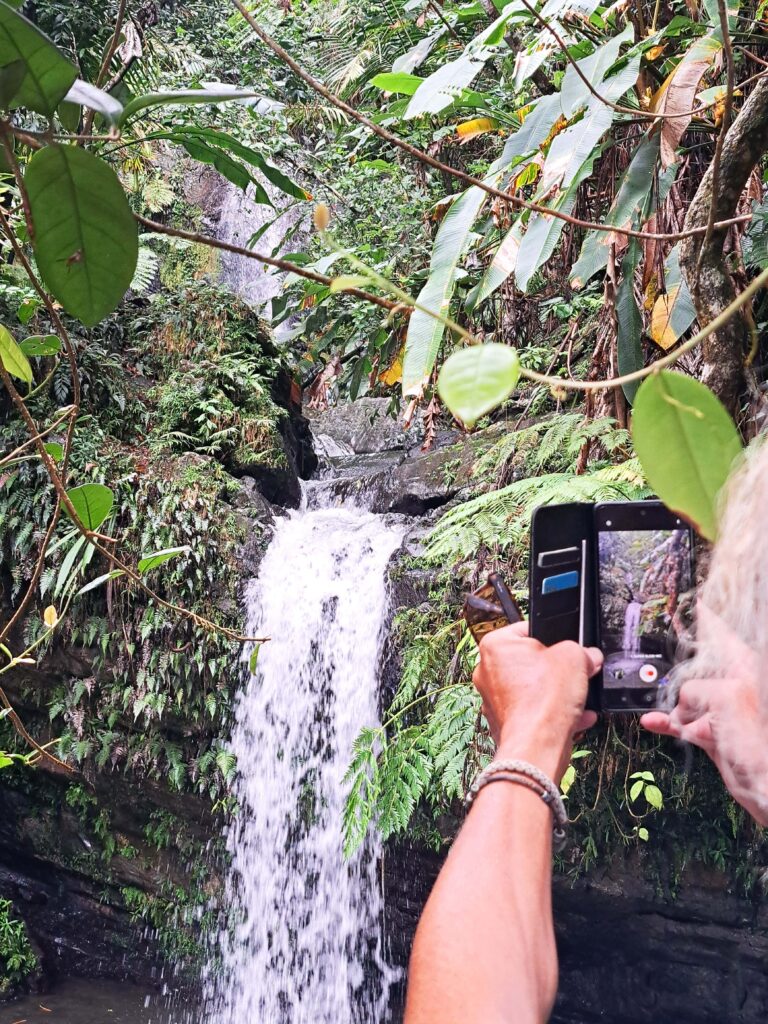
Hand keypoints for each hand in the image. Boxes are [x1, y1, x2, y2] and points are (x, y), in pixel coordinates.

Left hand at [473, 621, 602, 783]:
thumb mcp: (575, 657)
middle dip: (558, 669)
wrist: (537, 746)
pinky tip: (578, 717)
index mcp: (495, 646)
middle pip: (532, 662)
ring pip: (534, 689)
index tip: (570, 648)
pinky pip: (534, 712)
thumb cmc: (545, 700)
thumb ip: (582, 651)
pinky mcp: (504, 723)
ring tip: (579, 697)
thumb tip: (588, 656)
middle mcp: (488, 671)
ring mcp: (494, 700)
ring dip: (558, 693)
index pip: (528, 630)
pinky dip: (554, 714)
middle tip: (577, 673)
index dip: (555, 638)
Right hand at [641, 606, 767, 825]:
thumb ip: (696, 690)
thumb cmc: (761, 741)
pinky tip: (653, 722)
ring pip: (689, 697)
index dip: (703, 617)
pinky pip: (686, 723)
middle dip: (678, 667)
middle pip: (700, 666)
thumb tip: (682, 702)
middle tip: (657, 656)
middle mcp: (737, 686)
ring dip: (671, 702)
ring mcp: (727, 711)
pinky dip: (669, 723)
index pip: (720, 634)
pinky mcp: (717, 734)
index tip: (692, 603)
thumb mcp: (724, 698)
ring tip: (653, 703)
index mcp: (746, 668)